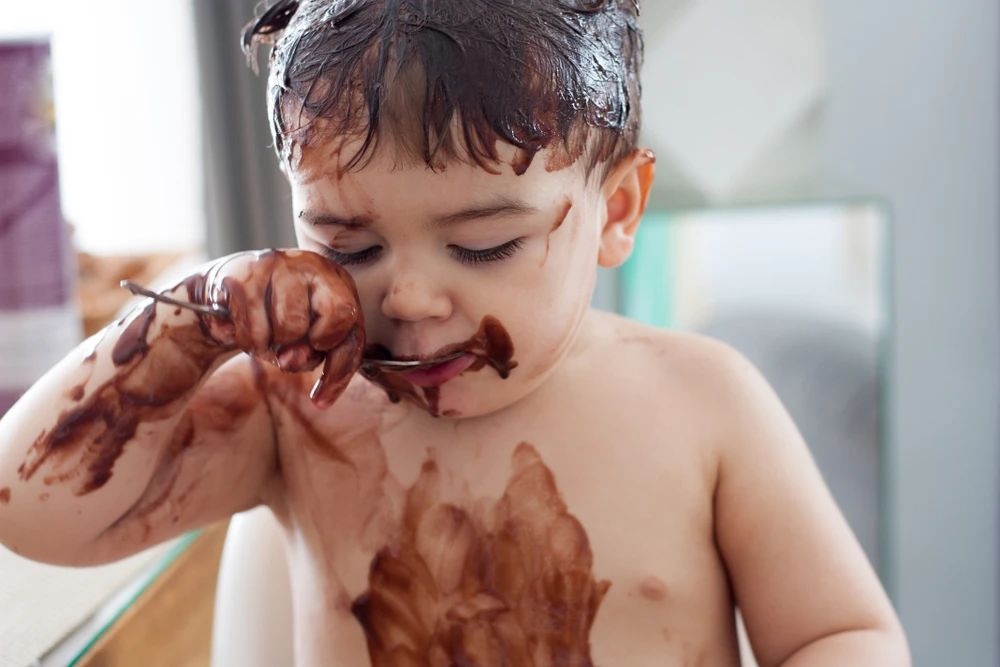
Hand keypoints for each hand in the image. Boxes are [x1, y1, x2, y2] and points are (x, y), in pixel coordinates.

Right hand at [197, 249, 363, 406]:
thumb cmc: (274, 319)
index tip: (321, 400)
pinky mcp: (246, 276)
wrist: (223, 301)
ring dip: (275, 347)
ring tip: (267, 337)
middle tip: (290, 354)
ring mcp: (279, 265)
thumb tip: (299, 361)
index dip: (339, 371)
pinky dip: (252, 343)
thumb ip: (320, 353)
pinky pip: (256, 330)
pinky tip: (248, 332)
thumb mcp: (307, 338)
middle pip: (339, 315)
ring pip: (292, 327)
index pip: (353, 329)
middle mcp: (313, 265)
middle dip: (314, 348)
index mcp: (337, 280)